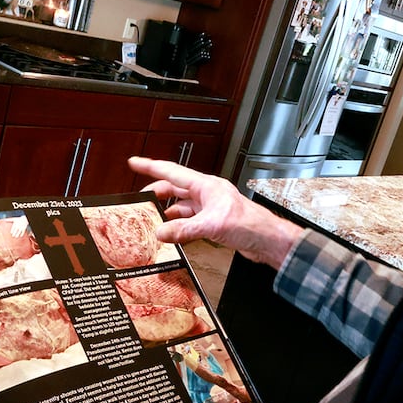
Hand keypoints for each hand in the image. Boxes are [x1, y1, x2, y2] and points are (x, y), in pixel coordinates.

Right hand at [128, 156, 301, 269]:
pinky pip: (189, 220)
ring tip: (152, 218)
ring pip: (181, 206)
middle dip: (156, 193)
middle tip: (140, 199)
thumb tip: (162, 232)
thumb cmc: (250, 223)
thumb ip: (184, 229)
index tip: (135, 162)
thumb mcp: (212, 225)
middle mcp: (207, 194)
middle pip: (174, 188)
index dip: (151, 167)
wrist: (268, 239)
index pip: (172, 172)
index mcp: (206, 186)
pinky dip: (178, 226)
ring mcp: (210, 208)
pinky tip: (172, 233)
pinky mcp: (213, 222)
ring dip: (167, 212)